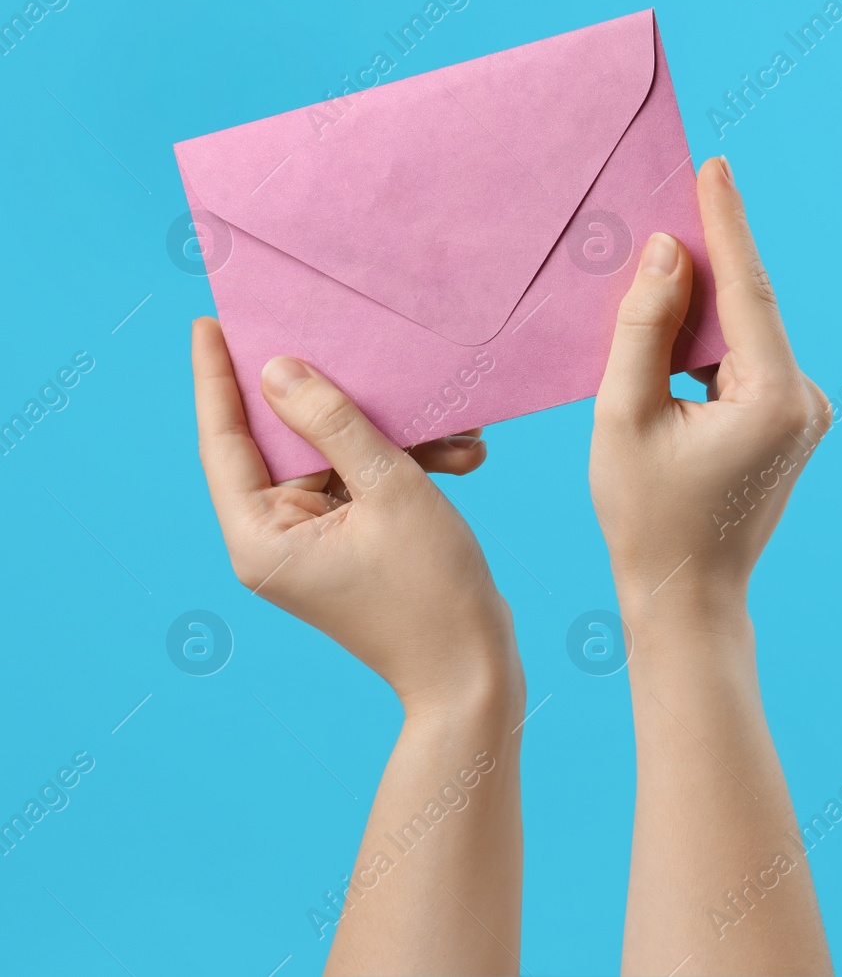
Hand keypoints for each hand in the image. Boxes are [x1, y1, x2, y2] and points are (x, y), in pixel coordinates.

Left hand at [191, 317, 521, 713]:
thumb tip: (278, 370)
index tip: (211, 322)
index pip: (224, 441)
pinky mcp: (350, 546)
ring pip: (337, 460)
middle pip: (286, 444)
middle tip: (346, 341)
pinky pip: (365, 484)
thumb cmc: (431, 591)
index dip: (218, 379)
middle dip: (339, 402)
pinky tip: (462, 453)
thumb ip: (333, 422)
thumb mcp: (389, 488)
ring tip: (454, 426)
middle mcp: (274, 540)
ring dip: (394, 437)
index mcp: (260, 535)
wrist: (475, 672)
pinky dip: (407, 466)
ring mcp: (313, 545)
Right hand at [589, 157, 830, 625]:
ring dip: (697, 312)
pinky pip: (743, 363)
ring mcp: (805, 413)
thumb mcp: (625, 417)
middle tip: (663, 203)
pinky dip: (706, 347)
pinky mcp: (791, 422)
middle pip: (746, 310)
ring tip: (642, 285)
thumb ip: (643, 329)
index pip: (750, 290)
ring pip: (741, 337)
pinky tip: (663, 344)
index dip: (727, 223)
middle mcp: (805, 400)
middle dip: (702, 264)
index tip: (716, 164)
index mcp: (774, 398)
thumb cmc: (646, 518)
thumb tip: (668, 254)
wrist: (688, 596)